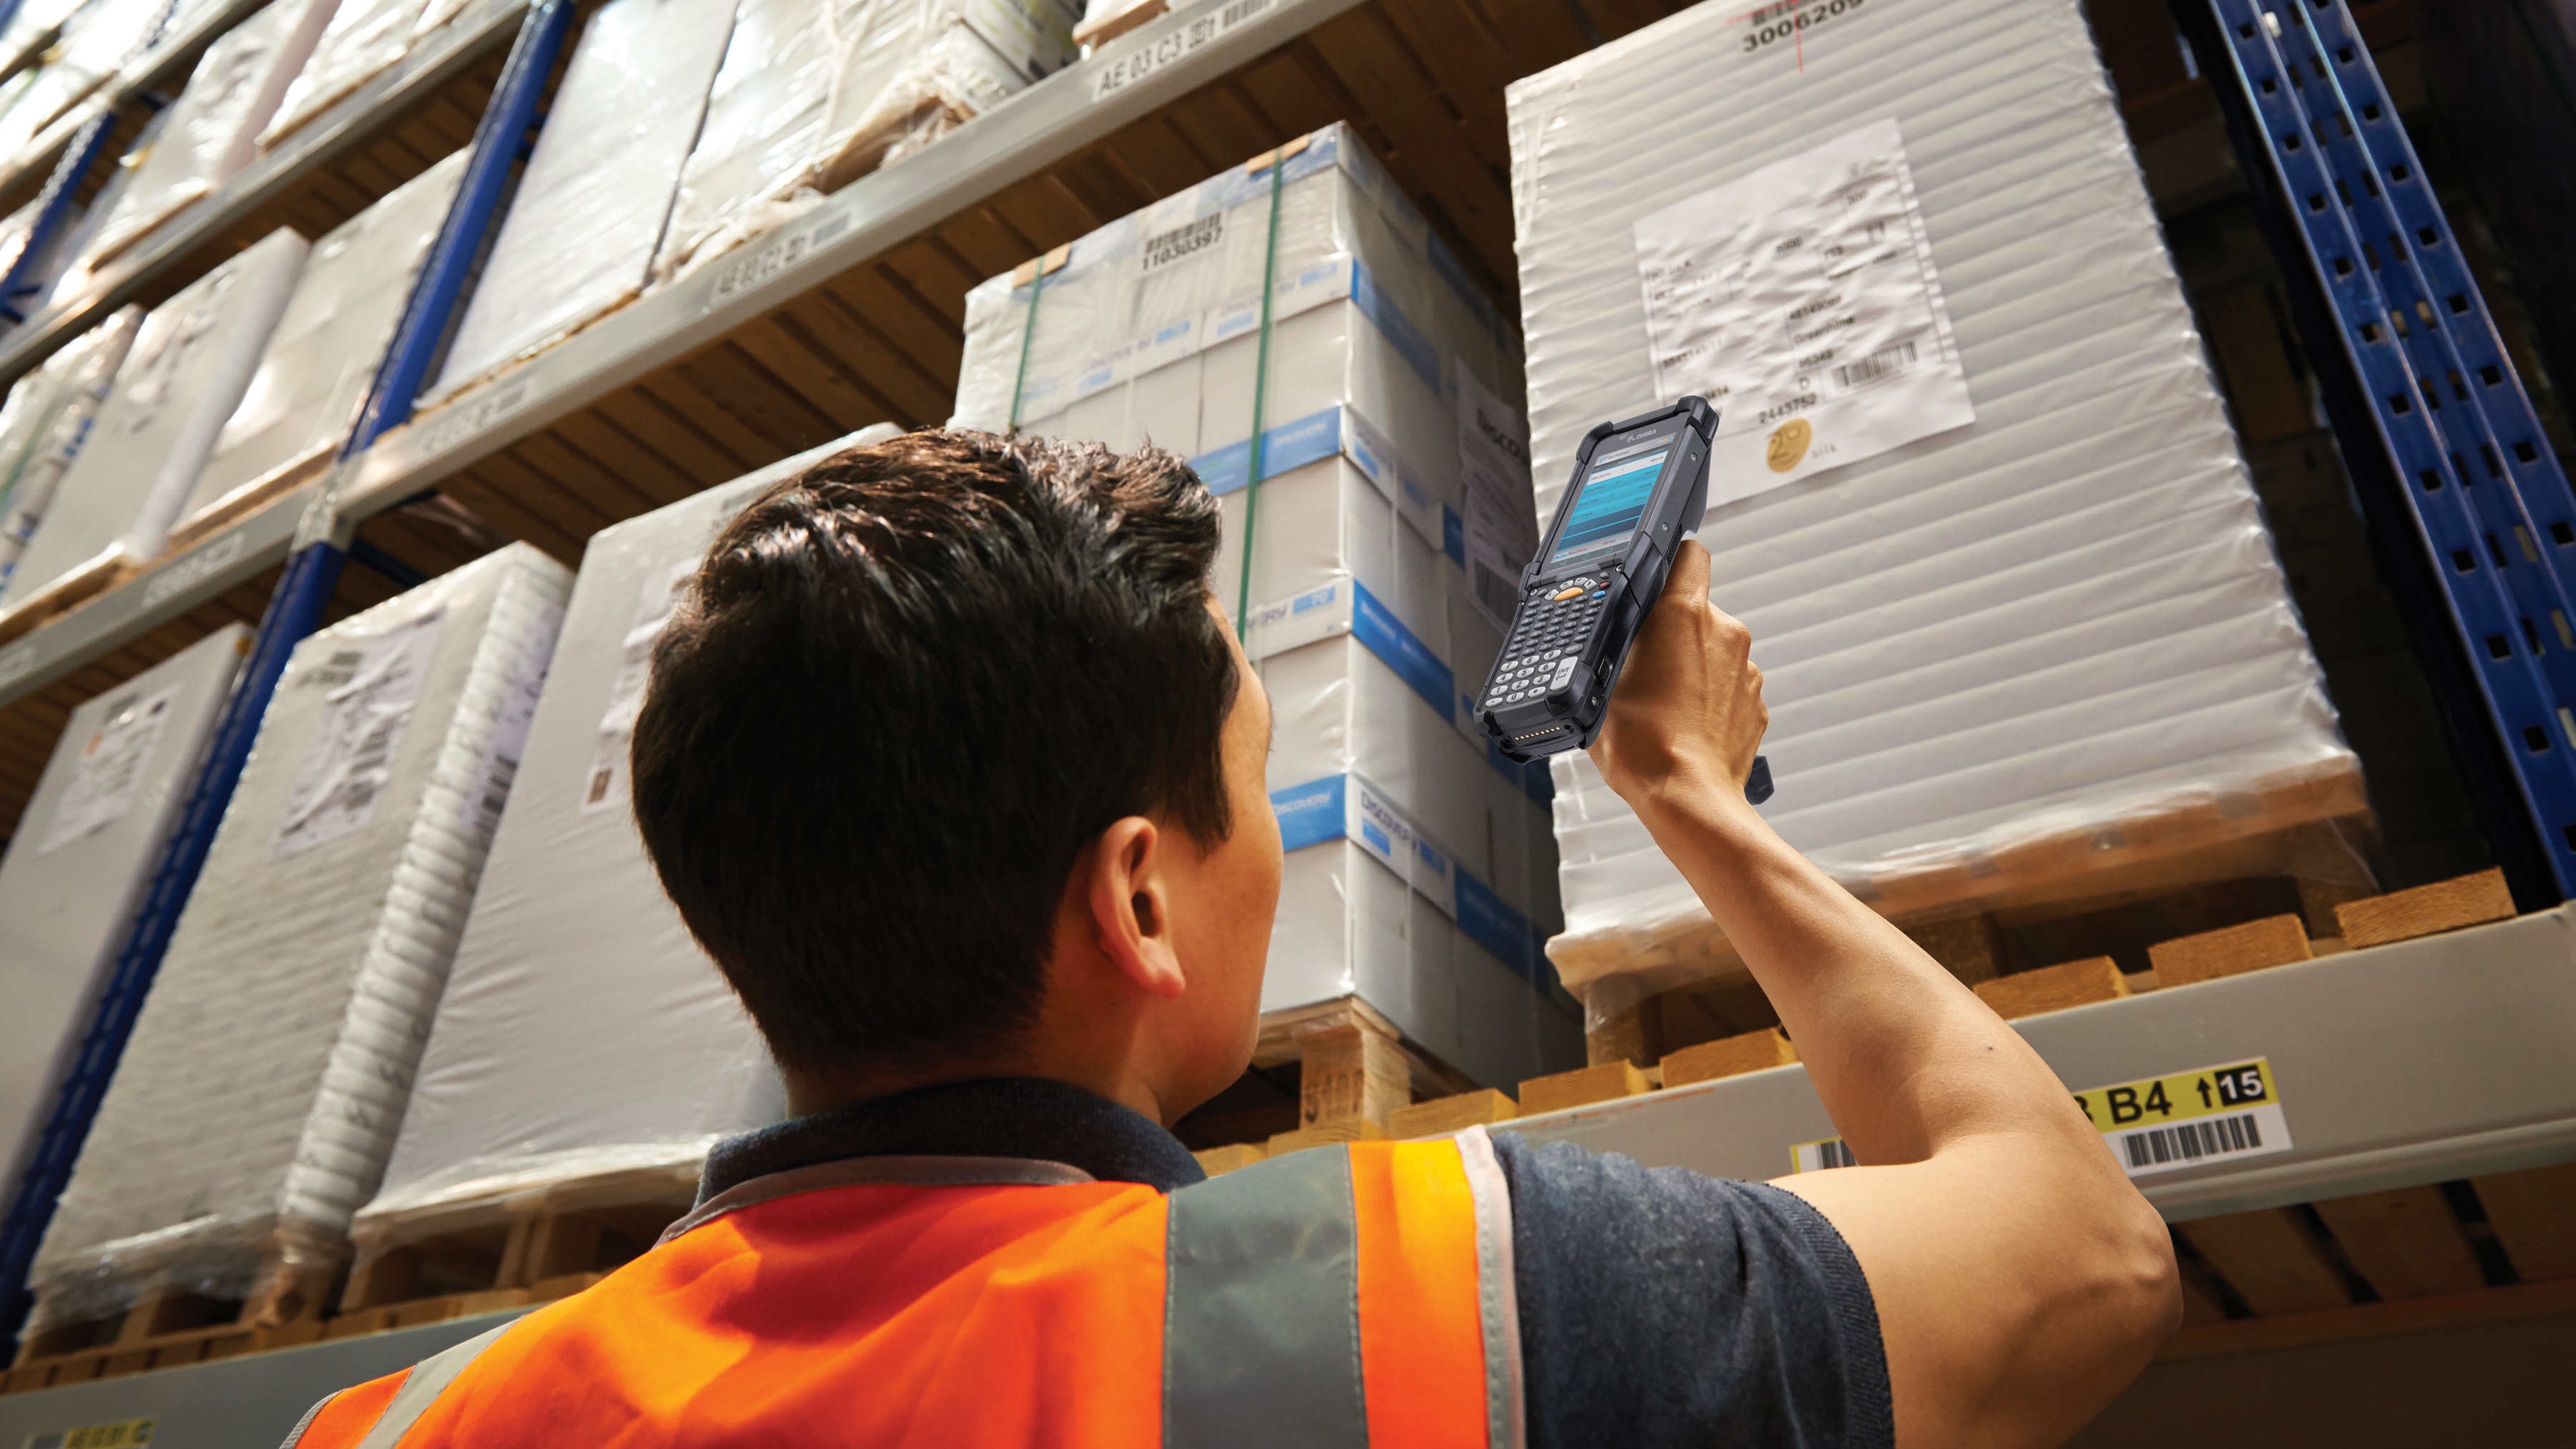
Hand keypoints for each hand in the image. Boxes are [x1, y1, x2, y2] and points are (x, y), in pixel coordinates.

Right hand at [1586, 540, 1766, 808]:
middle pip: (1697, 610)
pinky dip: (1710, 700)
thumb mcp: (1602, 686)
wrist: (1689, 800)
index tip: (1656, 575)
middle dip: (1672, 632)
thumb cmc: (1644, 747)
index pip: (1688, 553)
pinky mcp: (1757, 703)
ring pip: (1713, 651)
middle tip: (1643, 667)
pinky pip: (1729, 687)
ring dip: (1692, 668)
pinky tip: (1685, 726)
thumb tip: (1618, 637)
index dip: (1670, 560)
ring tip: (1663, 706)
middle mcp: (1724, 632)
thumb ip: (1617, 648)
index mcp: (1682, 614)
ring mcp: (1747, 669)